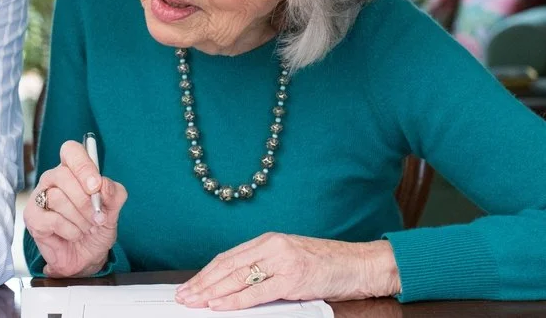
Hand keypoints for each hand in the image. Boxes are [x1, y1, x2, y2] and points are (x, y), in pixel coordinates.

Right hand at [23, 140, 127, 277]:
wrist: (87, 257)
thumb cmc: (96, 228)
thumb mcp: (113, 210)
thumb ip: (114, 193)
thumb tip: (103, 185)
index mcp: (72, 170)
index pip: (70, 151)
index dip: (83, 166)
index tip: (95, 186)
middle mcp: (53, 179)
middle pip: (62, 175)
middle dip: (85, 200)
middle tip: (97, 217)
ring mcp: (40, 197)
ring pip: (57, 197)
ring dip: (79, 218)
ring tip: (87, 228)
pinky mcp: (33, 218)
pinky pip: (51, 219)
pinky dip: (70, 230)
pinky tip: (74, 234)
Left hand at [174, 233, 400, 309]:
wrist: (360, 264)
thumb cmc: (329, 264)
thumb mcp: (291, 259)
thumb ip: (266, 268)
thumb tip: (234, 286)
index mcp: (269, 240)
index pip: (229, 257)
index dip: (206, 272)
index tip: (191, 285)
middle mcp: (273, 246)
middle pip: (227, 266)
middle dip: (202, 283)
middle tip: (184, 296)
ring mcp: (283, 261)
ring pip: (237, 277)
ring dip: (212, 291)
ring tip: (194, 301)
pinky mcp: (293, 278)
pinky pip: (257, 292)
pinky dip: (235, 299)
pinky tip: (219, 304)